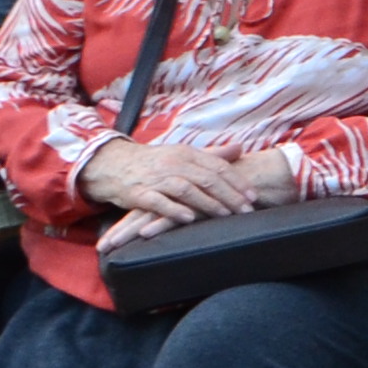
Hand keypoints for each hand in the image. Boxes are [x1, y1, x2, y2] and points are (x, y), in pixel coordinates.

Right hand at [79, 136, 262, 236]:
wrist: (113, 164)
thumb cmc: (154, 162)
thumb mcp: (183, 154)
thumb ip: (212, 154)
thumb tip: (240, 148)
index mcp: (186, 153)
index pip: (217, 166)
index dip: (237, 181)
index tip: (253, 196)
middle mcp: (173, 164)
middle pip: (206, 178)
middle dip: (229, 195)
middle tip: (246, 210)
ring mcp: (156, 178)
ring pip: (186, 189)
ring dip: (207, 203)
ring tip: (225, 214)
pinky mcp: (139, 193)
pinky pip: (158, 202)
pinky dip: (174, 210)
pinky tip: (189, 218)